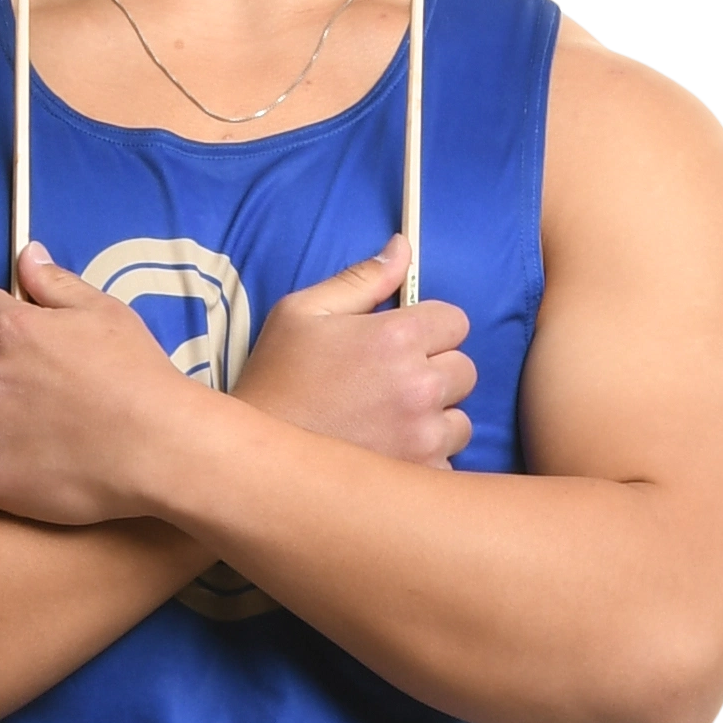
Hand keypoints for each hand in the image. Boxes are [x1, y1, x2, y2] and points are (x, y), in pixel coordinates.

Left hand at [0, 247, 216, 530]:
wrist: (158, 451)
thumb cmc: (138, 378)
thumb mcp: (106, 314)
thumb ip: (56, 284)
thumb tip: (26, 255)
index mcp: (11, 330)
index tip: (25, 342)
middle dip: (8, 382)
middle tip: (57, 402)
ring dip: (8, 428)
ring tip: (61, 440)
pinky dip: (12, 471)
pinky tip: (52, 471)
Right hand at [232, 239, 475, 465]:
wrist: (257, 458)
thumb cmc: (277, 380)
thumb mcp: (303, 312)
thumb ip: (361, 279)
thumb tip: (402, 247)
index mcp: (396, 337)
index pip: (456, 322)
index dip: (430, 330)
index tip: (403, 344)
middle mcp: (420, 386)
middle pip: (464, 370)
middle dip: (436, 373)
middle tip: (392, 385)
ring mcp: (424, 436)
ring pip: (460, 420)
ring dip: (435, 421)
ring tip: (391, 424)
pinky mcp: (420, 475)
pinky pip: (447, 463)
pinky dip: (425, 461)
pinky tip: (389, 455)